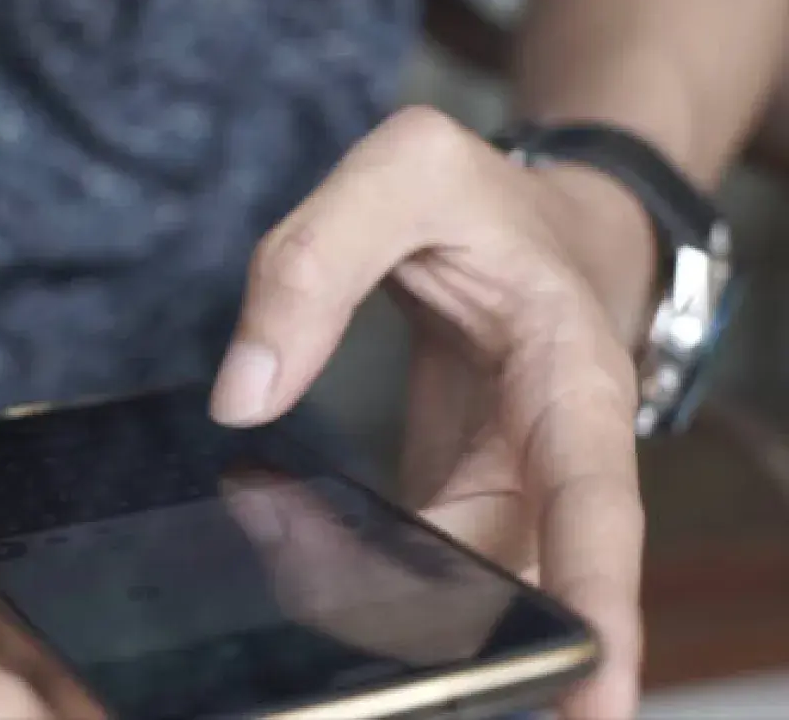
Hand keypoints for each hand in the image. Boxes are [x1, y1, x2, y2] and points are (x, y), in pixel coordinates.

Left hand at [211, 107, 644, 718]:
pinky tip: (297, 568)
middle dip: (453, 632)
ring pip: (459, 580)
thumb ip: (312, 265)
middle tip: (371, 668)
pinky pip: (417, 558)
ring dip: (385, 609)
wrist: (519, 221)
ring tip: (303, 598)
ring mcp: (503, 485)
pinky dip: (358, 573)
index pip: (594, 501)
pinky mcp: (457, 496)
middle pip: (515, 572)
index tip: (591, 699)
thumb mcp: (405, 171)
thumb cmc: (482, 199)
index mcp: (570, 376)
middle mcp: (548, 451)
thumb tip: (241, 395)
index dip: (597, 599)